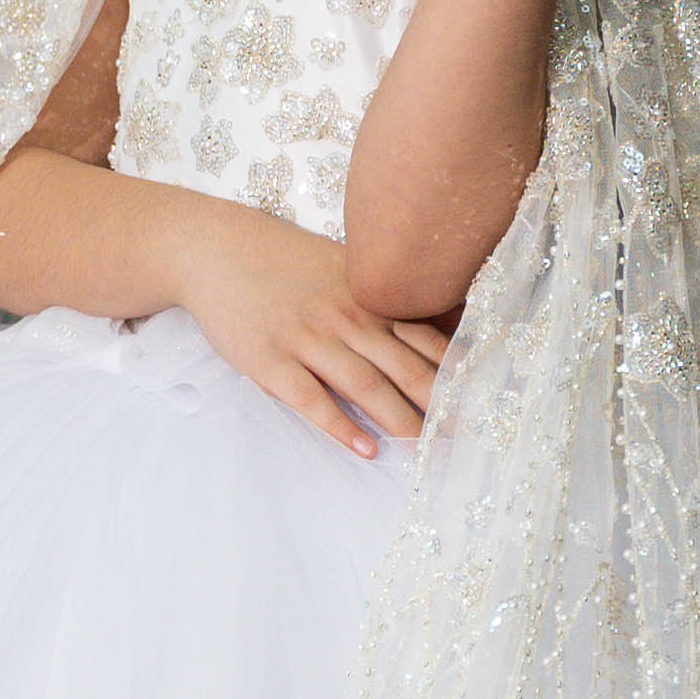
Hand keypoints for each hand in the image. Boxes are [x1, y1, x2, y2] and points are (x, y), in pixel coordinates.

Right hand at [172, 212, 448, 458]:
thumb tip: (439, 319)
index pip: (427, 340)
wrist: (216, 249)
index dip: (457, 374)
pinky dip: (341, 426)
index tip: (483, 402)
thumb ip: (385, 296)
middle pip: (406, 368)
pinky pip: (312, 400)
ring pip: (366, 386)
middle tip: (465, 436)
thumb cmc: (284, 261)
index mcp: (369, 298)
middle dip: (440, 405)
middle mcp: (347, 319)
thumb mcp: (344, 266)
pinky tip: (365, 449)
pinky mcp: (271, 361)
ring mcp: (308, 340)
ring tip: (425, 449)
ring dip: (400, 420)